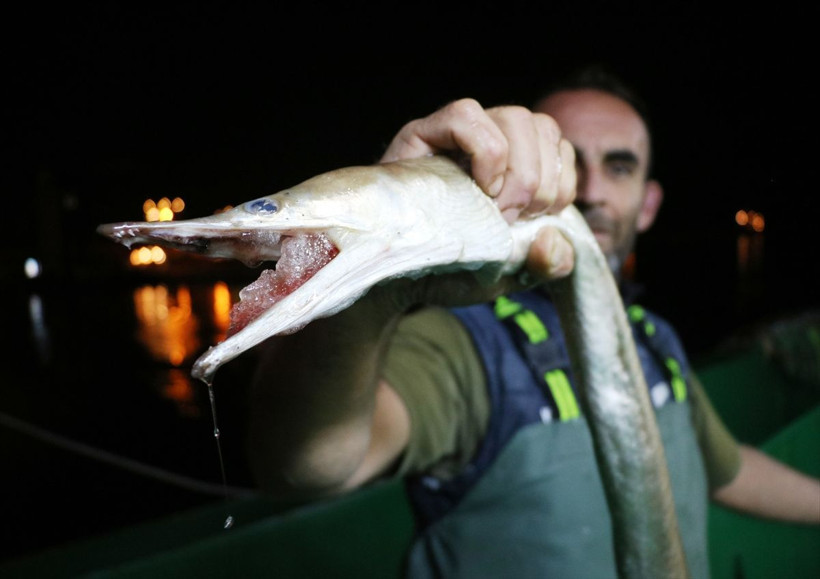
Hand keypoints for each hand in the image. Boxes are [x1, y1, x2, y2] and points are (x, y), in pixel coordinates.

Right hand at [381, 98, 575, 280]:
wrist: (393, 281)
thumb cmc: (448, 271)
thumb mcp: (509, 274)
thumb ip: (545, 264)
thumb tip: (555, 239)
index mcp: (512, 164)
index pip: (555, 143)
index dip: (560, 182)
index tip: (535, 219)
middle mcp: (486, 141)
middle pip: (541, 126)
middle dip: (539, 182)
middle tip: (510, 220)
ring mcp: (454, 134)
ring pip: (514, 117)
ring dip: (518, 170)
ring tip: (495, 209)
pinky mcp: (421, 133)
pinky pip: (467, 115)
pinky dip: (486, 151)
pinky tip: (479, 187)